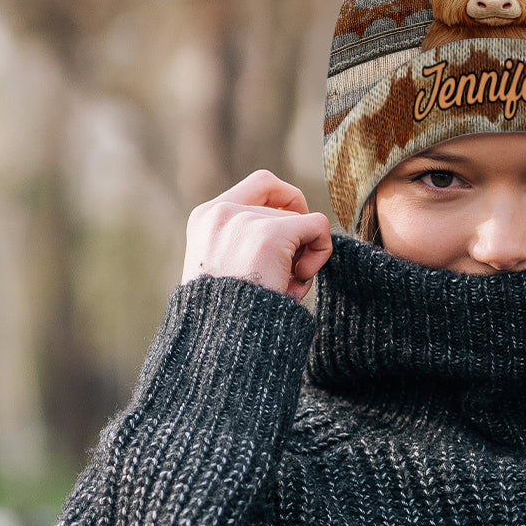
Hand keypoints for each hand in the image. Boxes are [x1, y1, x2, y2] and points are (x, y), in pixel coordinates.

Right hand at [182, 170, 332, 303]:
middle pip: (285, 208)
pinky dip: (321, 251)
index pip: (261, 184)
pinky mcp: (270, 235)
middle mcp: (221, 212)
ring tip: (282, 286)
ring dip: (302, 256)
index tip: (293, 230)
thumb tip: (303, 222)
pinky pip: (318, 227)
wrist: (220, 342)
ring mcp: (245, 221)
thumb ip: (248, 240)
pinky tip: (299, 279)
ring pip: (302, 222)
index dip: (287, 201)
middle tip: (283, 277)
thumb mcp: (226, 267)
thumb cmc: (229, 316)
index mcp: (205, 218)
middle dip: (293, 242)